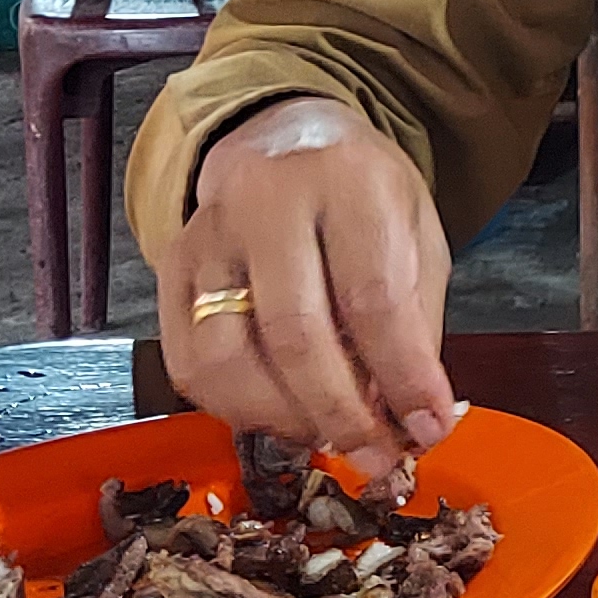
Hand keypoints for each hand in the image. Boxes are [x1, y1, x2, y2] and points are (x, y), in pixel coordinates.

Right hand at [154, 96, 458, 475]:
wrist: (285, 139)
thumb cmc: (362, 197)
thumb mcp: (415, 235)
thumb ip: (413, 321)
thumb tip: (410, 416)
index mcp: (347, 181)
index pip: (372, 297)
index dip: (402, 376)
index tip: (428, 428)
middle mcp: (265, 201)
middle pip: (294, 334)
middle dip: (340, 414)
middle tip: (375, 457)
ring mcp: (206, 235)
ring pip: (227, 359)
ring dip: (282, 420)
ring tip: (327, 436)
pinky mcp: (169, 269)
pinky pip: (189, 365)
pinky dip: (236, 410)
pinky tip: (280, 415)